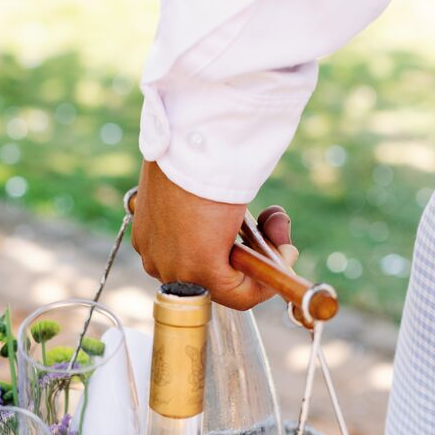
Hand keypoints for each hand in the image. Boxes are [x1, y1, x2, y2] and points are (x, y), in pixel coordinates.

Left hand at [131, 160, 297, 308]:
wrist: (194, 138)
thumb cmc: (196, 147)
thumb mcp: (195, 182)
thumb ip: (208, 208)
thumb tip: (234, 220)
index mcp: (150, 235)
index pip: (191, 258)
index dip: (231, 247)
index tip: (253, 227)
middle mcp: (156, 258)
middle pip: (213, 273)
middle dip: (251, 250)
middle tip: (271, 222)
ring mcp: (176, 270)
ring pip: (229, 286)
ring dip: (263, 259)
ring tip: (275, 227)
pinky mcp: (201, 271)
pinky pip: (241, 295)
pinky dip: (268, 278)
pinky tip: (284, 249)